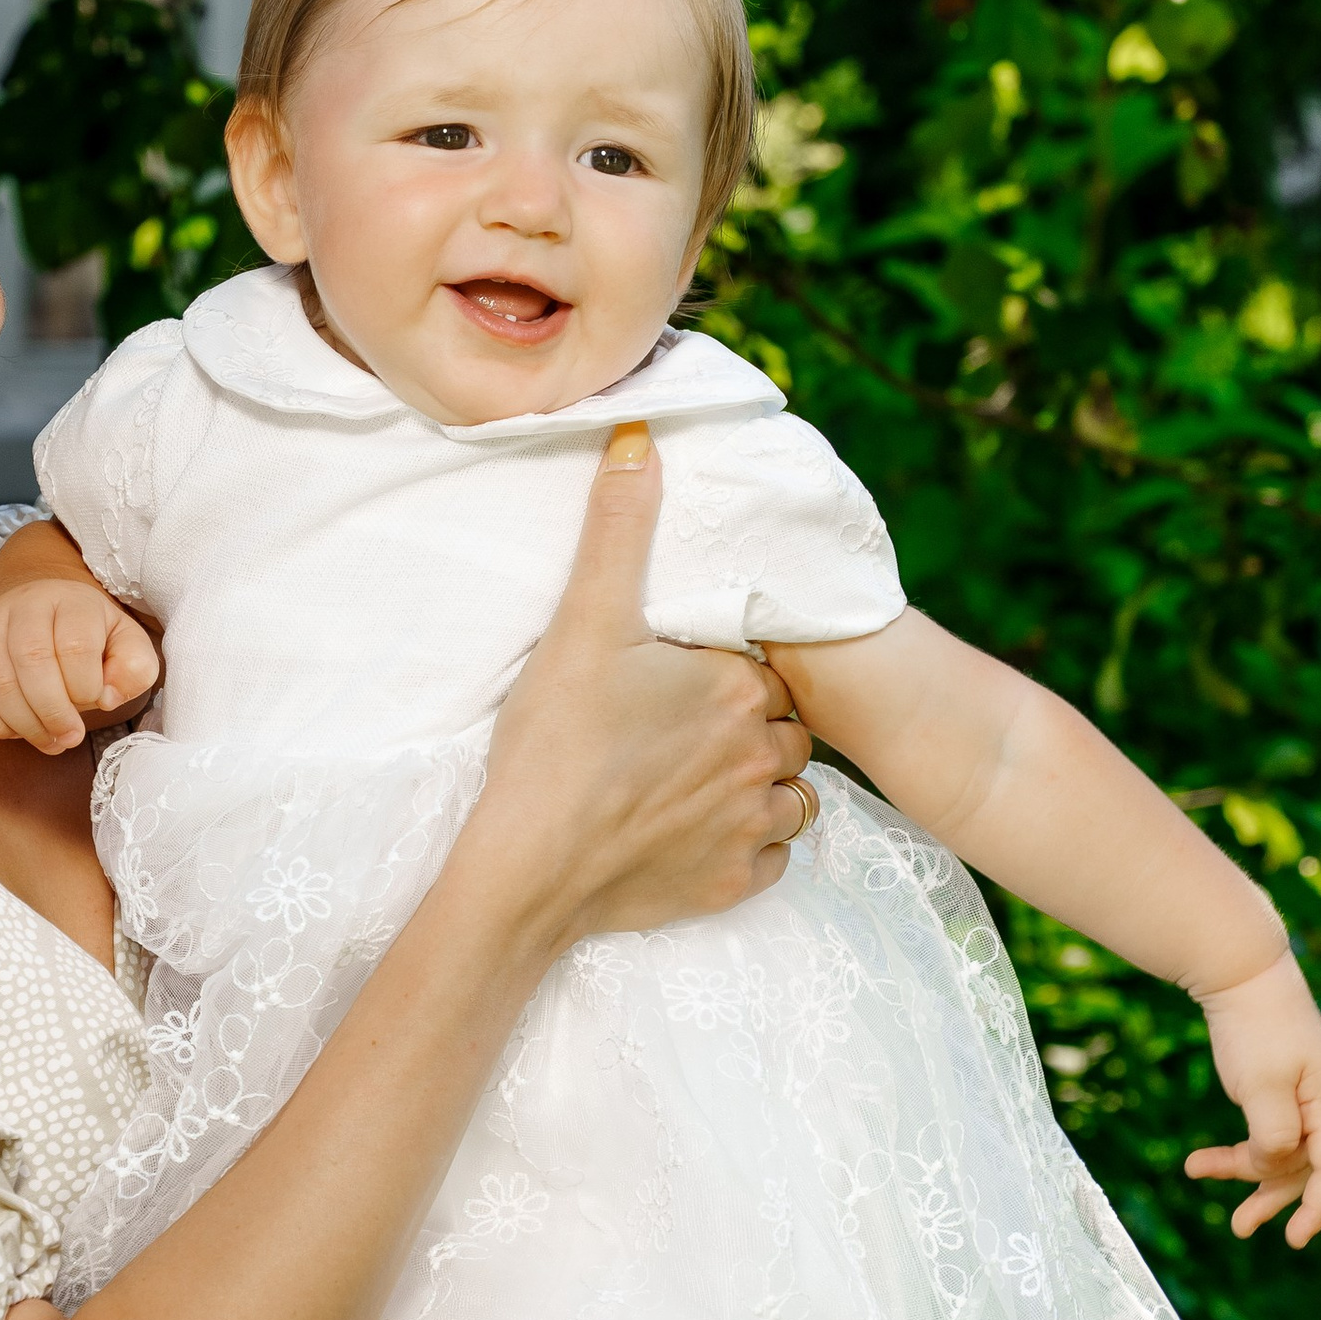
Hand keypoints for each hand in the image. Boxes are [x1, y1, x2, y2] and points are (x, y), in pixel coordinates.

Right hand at [0, 575, 160, 753]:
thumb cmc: (87, 636)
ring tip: (49, 738)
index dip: (86, 688)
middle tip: (70, 735)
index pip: (75, 645)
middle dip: (54, 712)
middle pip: (31, 662)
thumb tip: (109, 697)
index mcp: (69, 600)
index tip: (97, 703)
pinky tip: (16, 730)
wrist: (40, 611)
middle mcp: (21, 604)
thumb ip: (134, 669)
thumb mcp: (126, 644)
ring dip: (26, 724)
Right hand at [458, 423, 814, 956]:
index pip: (767, 667)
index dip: (728, 671)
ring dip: (760, 786)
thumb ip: (618, 527)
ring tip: (696, 781)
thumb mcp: (584, 621)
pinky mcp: (732, 884)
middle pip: (787, 729)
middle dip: (751, 727)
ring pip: (791, 795)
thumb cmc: (555, 741)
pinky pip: (770, 859)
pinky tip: (697, 833)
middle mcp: (761, 754)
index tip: (680, 683)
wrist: (529, 865)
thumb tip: (639, 435)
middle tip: (682, 732)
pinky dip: (746, 846)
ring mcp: (750, 825)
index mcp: (737, 686)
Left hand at [1188, 950, 1320, 1246]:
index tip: (1297, 1238)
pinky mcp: (1279, 1092)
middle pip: (1307, 1166)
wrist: (1240, 975)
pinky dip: (1236, 1151)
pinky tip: (1201, 1163)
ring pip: (1281, 1153)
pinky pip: (1264, 1133)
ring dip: (1245, 1174)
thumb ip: (1272, 1134)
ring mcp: (1304, 1098)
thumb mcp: (1261, 1086)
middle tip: (1240, 1227)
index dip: (1318, 1206)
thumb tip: (1273, 1168)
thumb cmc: (1255, 1027)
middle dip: (1274, 1198)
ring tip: (1200, 1177)